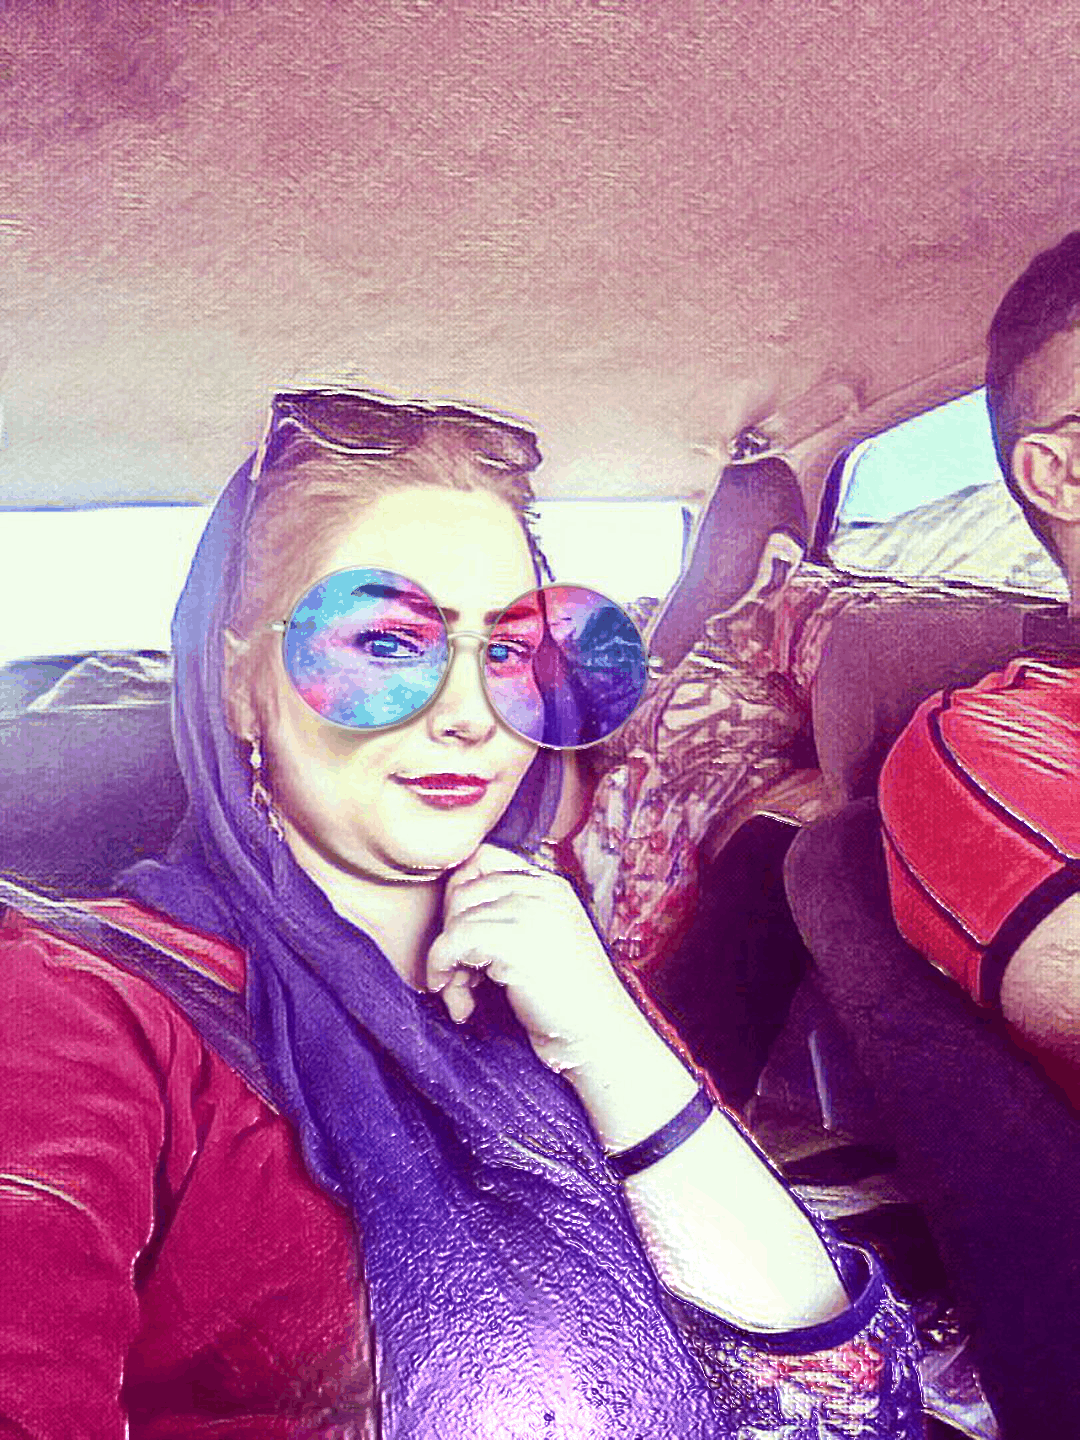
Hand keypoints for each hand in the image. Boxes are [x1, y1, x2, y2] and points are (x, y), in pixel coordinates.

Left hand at [426, 843, 651, 1074]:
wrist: (601, 1036)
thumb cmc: (568, 1001)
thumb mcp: (542, 941)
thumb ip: (508, 918)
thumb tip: (449, 915)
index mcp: (550, 884)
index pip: (483, 859)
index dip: (459, 897)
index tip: (462, 940)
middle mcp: (541, 890)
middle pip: (462, 888)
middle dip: (449, 933)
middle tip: (460, 976)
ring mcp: (530, 912)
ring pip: (455, 919)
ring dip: (446, 964)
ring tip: (463, 996)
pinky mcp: (516, 941)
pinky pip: (454, 942)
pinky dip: (444, 972)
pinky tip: (461, 1005)